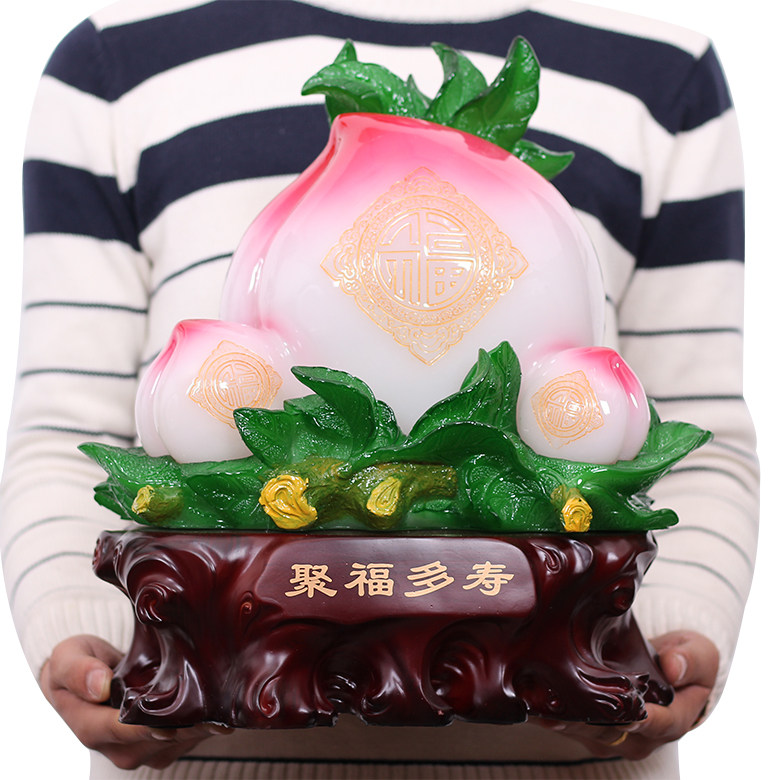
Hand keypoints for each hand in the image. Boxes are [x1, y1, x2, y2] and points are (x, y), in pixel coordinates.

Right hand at [39, 635, 230, 769]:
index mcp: (92, 729)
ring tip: (225, 697)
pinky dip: (206, 719)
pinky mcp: (166, 742)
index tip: (174, 721)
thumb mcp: (66, 658)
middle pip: (160, 739)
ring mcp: (145, 747)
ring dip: (203, 722)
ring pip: (180, 741)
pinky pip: (190, 737)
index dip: (149, 727)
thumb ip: (77, 670)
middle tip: (218, 703)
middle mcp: (120, 747)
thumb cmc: (78, 665)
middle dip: (189, 723)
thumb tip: (99, 684)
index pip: (123, 731)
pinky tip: (222, 700)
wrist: (89, 677)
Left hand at [537, 630, 718, 760]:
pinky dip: (552, 713)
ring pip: (585, 731)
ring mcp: (612, 736)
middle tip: (558, 706)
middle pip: (610, 732)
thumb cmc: (683, 659)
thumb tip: (673, 667)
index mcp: (673, 721)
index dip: (637, 717)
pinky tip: (531, 698)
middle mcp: (640, 737)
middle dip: (584, 720)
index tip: (621, 708)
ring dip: (562, 718)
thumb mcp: (699, 653)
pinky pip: (570, 724)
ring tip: (537, 702)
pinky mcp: (589, 727)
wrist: (663, 665)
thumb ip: (691, 660)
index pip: (655, 724)